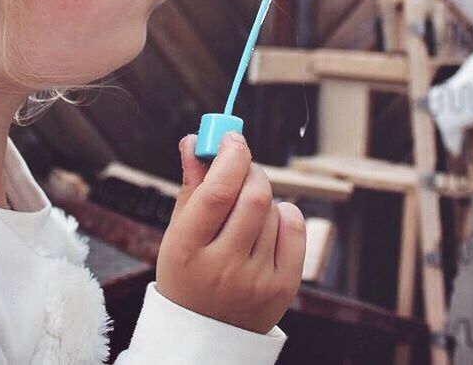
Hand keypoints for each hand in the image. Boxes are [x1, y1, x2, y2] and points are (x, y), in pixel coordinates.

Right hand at [155, 132, 305, 333]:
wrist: (206, 335)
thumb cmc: (187, 273)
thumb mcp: (178, 233)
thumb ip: (191, 186)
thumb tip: (193, 140)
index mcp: (186, 251)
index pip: (217, 193)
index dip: (229, 156)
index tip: (232, 137)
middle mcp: (222, 268)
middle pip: (252, 197)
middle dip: (250, 170)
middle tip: (242, 166)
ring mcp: (255, 280)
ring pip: (272, 210)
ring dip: (261, 195)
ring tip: (246, 207)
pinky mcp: (283, 287)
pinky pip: (294, 228)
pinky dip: (284, 213)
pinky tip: (268, 221)